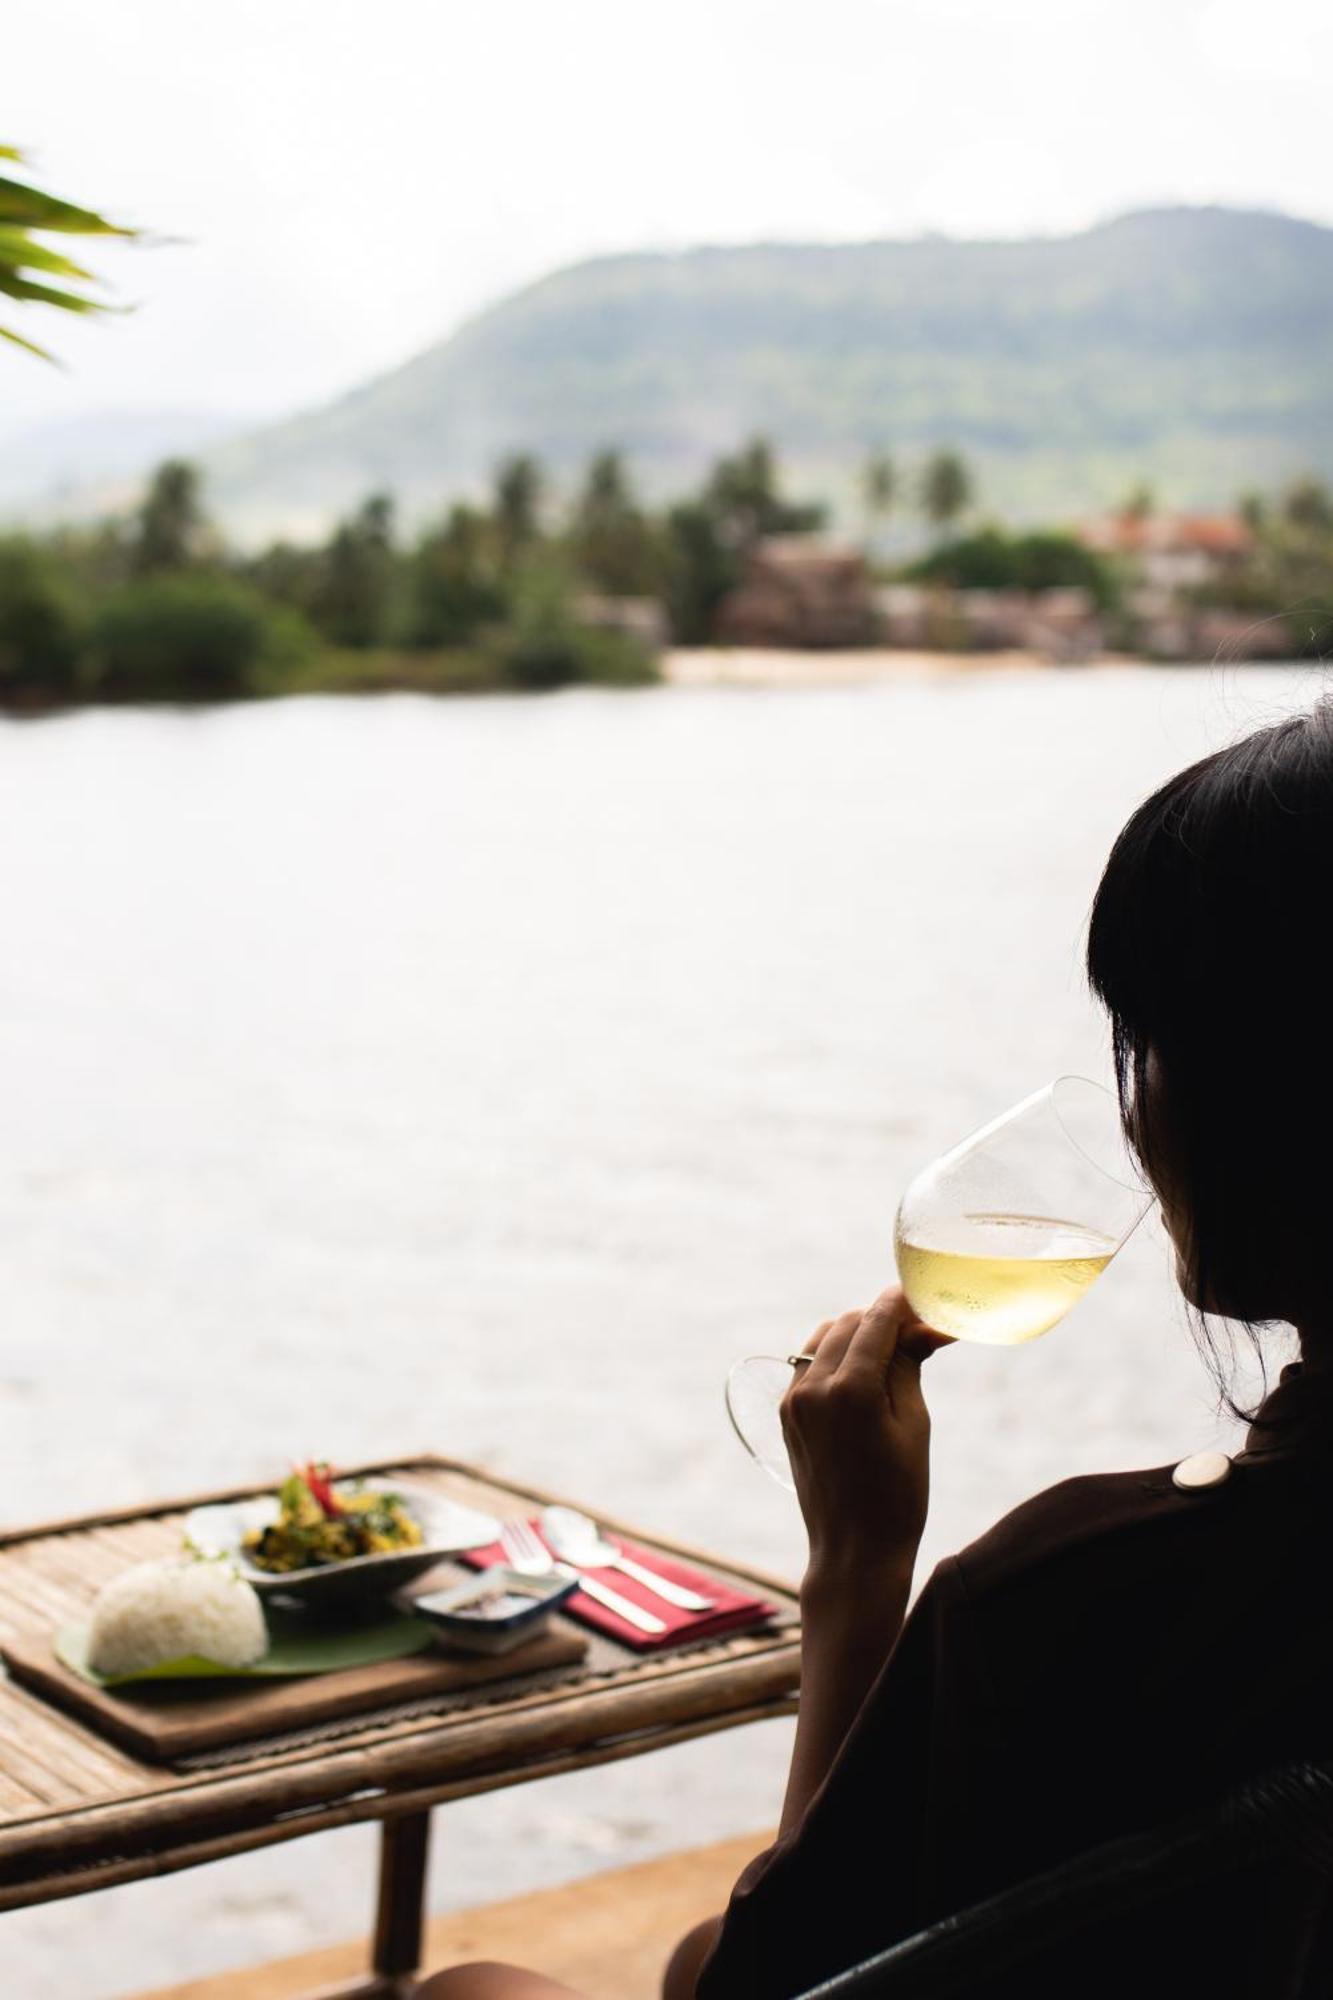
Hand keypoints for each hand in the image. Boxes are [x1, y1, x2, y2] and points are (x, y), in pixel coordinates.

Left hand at [782, 1286, 949, 1601]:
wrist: (855, 1551)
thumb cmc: (897, 1494)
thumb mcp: (914, 1425)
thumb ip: (908, 1366)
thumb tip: (919, 1327)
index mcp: (850, 1390)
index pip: (876, 1321)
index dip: (901, 1303)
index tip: (921, 1295)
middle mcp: (813, 1387)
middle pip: (850, 1324)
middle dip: (883, 1319)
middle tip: (919, 1329)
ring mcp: (793, 1400)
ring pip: (824, 1338)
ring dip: (857, 1333)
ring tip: (893, 1348)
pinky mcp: (786, 1413)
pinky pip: (808, 1363)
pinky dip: (835, 1355)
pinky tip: (863, 1369)